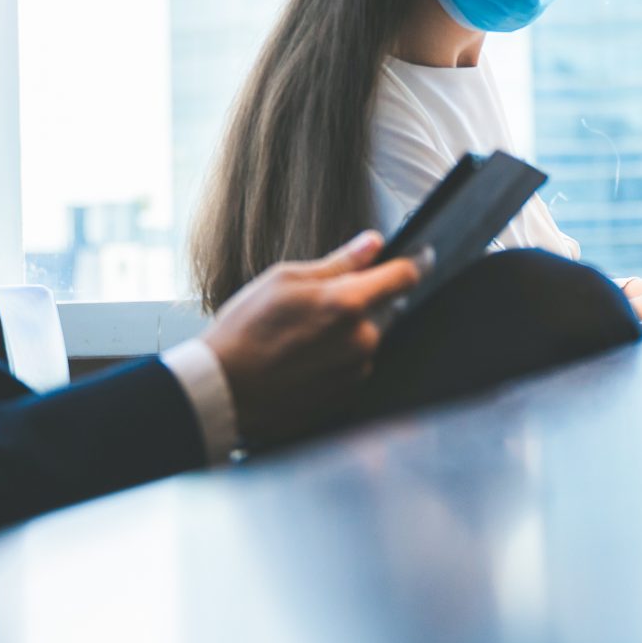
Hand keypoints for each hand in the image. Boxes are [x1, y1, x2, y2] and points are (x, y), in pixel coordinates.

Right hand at [201, 231, 421, 447]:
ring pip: (365, 340)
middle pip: (382, 310)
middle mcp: (361, 341)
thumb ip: (337, 263)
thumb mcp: (284, 280)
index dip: (413, 263)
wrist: (222, 391)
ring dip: (346, 334)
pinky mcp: (345, 398)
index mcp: (348, 304)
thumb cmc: (244, 332)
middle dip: (360, 304)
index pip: (404, 276)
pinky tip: (301, 360)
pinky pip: (352, 368)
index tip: (419, 258)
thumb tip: (372, 244)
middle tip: (315, 307)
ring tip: (300, 338)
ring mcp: (355, 373)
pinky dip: (335, 360)